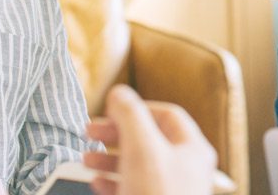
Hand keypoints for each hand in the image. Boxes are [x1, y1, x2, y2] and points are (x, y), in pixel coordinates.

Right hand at [84, 85, 215, 194]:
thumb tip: (120, 93)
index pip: (167, 115)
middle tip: (89, 132)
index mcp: (192, 149)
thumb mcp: (142, 149)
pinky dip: (111, 183)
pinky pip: (131, 190)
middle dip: (117, 134)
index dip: (136, 109)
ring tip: (85, 158)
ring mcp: (169, 193)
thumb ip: (130, 117)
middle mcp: (184, 170)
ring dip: (109, 158)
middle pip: (149, 140)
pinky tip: (95, 182)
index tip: (110, 111)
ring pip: (137, 167)